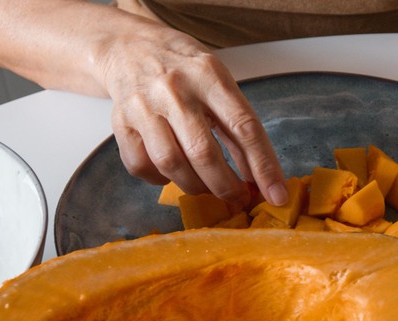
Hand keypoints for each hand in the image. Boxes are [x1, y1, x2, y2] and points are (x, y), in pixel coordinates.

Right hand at [100, 28, 286, 207]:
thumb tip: (260, 176)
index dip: (264, 166)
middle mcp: (175, 90)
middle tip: (237, 198)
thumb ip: (237, 126)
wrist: (129, 46)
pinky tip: (171, 173)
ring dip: (194, 186)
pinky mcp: (120, 121)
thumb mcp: (219, 83)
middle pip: (203, 152)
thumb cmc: (185, 69)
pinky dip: (158, 179)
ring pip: (170, 163)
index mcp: (209, 77)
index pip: (244, 127)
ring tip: (206, 187)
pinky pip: (139, 164)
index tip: (277, 195)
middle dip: (226, 186)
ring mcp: (144, 106)